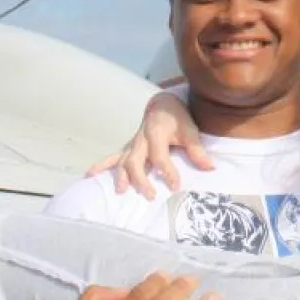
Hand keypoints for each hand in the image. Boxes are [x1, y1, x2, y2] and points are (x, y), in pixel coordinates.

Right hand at [84, 91, 214, 199]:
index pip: (160, 156)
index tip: (175, 186)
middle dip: (140, 179)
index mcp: (156, 133)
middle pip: (136, 161)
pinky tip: (89, 176)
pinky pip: (113, 157)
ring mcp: (133, 144)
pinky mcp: (129, 148)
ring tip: (120, 191)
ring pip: (123, 161)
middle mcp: (141, 139)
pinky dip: (101, 166)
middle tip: (150, 195)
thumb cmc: (177, 118)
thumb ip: (197, 150)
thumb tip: (210, 167)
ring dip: (121, 176)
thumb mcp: (190, 130)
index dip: (167, 172)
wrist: (163, 104)